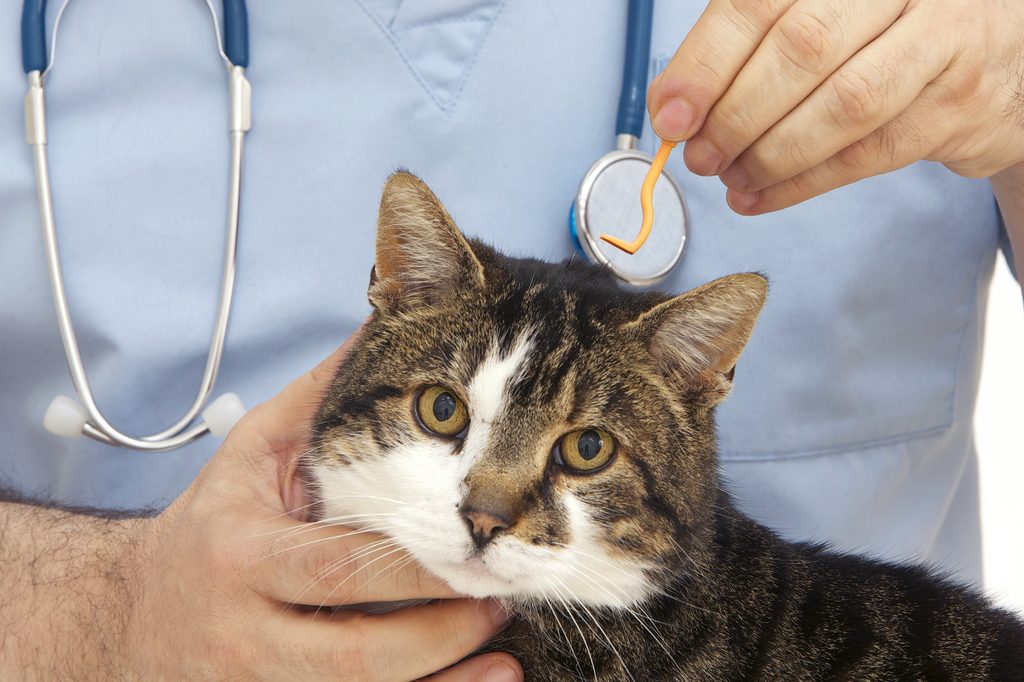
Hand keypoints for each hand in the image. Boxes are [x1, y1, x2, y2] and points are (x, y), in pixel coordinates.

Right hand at [124, 336, 521, 680]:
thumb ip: (321, 397)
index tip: (472, 549)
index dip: (410, 565)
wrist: (131, 614)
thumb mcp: (252, 452)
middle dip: (437, 632)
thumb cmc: (214, 524)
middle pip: (353, 651)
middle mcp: (245, 627)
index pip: (337, 565)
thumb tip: (383, 326)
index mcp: (242, 554)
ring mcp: (255, 681)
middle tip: (499, 598)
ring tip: (505, 661)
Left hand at [648, 0, 1023, 213]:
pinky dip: (802, 183)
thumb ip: (747, 50)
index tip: (670, 115)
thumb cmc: (881, 37)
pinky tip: (761, 196)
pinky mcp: (958, 102)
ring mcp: (943, 38)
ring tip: (730, 178)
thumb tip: (674, 107)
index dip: (707, 63)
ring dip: (770, 154)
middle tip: (699, 156)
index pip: (761, 1)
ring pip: (843, 104)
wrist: (995, 60)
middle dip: (736, 114)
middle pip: (802, 49)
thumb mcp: (819, 18)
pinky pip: (869, 153)